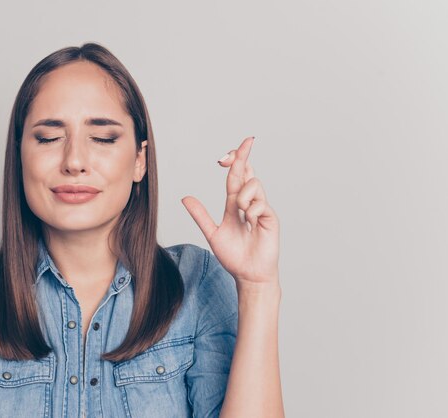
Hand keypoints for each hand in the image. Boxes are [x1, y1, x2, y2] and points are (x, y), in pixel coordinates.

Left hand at [182, 136, 279, 286]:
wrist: (248, 274)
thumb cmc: (233, 256)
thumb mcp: (212, 233)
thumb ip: (200, 215)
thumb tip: (185, 198)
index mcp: (235, 204)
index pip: (235, 176)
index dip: (234, 160)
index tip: (226, 153)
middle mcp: (249, 202)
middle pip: (247, 172)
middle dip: (244, 155)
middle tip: (246, 141)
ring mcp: (261, 209)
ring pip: (253, 185)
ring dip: (243, 195)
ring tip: (241, 213)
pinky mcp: (270, 218)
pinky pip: (260, 204)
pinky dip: (252, 211)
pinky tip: (250, 223)